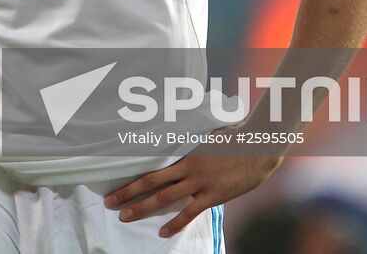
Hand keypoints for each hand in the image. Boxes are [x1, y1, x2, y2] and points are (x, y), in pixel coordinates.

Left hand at [105, 147, 281, 238]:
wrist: (258, 147)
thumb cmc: (233, 139)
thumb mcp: (206, 136)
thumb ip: (189, 144)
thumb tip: (175, 143)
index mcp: (183, 152)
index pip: (151, 165)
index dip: (132, 175)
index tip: (115, 181)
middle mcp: (187, 168)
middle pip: (150, 182)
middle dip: (128, 193)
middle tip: (108, 203)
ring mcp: (199, 182)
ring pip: (164, 198)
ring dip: (142, 208)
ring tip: (125, 217)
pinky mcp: (212, 195)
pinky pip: (189, 212)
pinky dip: (174, 223)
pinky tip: (162, 231)